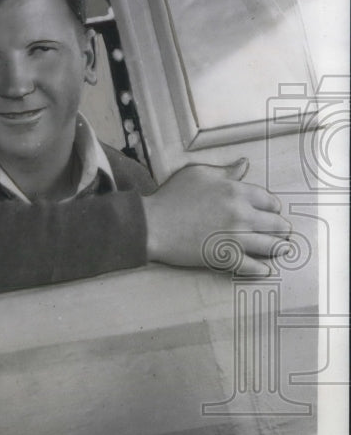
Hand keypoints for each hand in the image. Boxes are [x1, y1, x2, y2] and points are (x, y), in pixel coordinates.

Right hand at [142, 158, 291, 275]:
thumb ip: (225, 171)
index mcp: (236, 191)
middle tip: (282, 232)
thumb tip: (244, 164)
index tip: (272, 211)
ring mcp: (235, 237)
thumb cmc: (171, 197)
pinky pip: (252, 266)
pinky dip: (260, 269)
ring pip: (270, 246)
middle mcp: (241, 214)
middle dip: (281, 228)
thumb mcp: (197, 174)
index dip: (273, 207)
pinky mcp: (225, 257)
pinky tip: (265, 270)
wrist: (152, 224)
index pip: (270, 200)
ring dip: (279, 248)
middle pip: (276, 224)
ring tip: (282, 249)